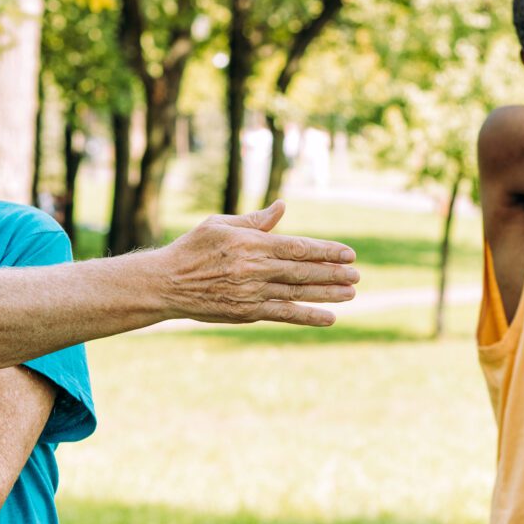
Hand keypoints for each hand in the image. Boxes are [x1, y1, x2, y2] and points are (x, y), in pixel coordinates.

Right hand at [159, 198, 359, 323]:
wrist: (166, 283)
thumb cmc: (193, 248)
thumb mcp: (221, 224)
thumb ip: (256, 220)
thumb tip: (282, 206)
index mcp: (251, 243)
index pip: (298, 247)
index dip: (326, 251)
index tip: (349, 253)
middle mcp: (255, 268)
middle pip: (303, 271)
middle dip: (333, 273)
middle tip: (357, 275)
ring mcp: (252, 292)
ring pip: (297, 293)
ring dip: (327, 294)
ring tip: (351, 293)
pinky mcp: (247, 312)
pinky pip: (284, 314)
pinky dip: (307, 316)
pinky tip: (329, 317)